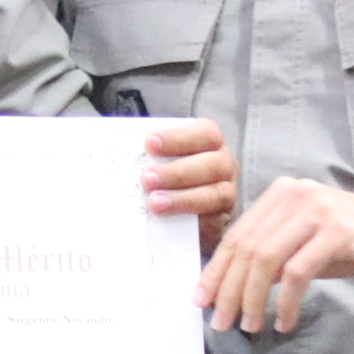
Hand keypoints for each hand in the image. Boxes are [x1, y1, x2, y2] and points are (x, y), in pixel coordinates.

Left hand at [137, 119, 237, 254]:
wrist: (186, 211)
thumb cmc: (169, 173)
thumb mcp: (164, 158)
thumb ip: (153, 155)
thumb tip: (125, 154)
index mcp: (210, 140)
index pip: (205, 134)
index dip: (178, 138)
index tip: (149, 144)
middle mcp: (224, 163)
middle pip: (212, 165)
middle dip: (177, 172)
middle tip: (146, 179)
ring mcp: (228, 191)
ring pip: (216, 194)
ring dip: (183, 198)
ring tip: (154, 203)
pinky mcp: (222, 218)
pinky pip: (213, 220)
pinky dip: (190, 219)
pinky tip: (168, 220)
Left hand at [196, 178, 353, 334]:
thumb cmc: (353, 242)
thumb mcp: (304, 244)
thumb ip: (271, 256)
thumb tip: (231, 286)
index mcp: (280, 194)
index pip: (237, 234)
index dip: (217, 270)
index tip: (202, 300)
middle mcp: (295, 194)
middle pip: (247, 248)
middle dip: (230, 290)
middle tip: (222, 323)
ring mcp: (316, 210)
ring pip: (267, 260)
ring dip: (254, 299)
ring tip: (251, 326)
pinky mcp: (337, 231)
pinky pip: (299, 272)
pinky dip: (287, 302)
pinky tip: (285, 322)